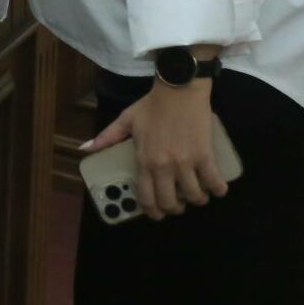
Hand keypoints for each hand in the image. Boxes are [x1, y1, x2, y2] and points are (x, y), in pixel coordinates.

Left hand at [81, 80, 227, 217]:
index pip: (146, 197)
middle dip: (175, 209)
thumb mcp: (125, 120)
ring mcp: (185, 162)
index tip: (157, 214)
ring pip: (194, 196)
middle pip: (171, 202)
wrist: (178, 90)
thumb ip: (106, 137)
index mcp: (143, 160)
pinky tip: (217, 189)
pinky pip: (214, 181)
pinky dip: (217, 189)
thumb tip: (85, 149)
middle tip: (179, 204)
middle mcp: (163, 166)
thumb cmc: (152, 105)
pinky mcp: (204, 156)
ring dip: (198, 200)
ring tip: (199, 195)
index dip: (152, 211)